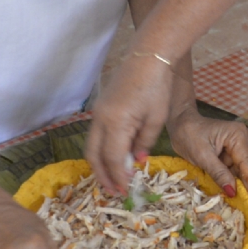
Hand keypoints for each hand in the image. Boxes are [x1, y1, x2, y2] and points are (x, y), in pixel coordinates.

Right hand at [87, 54, 174, 195]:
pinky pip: (97, 135)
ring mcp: (97, 113)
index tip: (125, 190)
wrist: (147, 57)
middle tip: (114, 191)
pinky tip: (116, 157)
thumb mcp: (156, 119)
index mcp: (115, 123)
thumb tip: (137, 161)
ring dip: (100, 164)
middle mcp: (100, 120)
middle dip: (103, 176)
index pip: (113, 158)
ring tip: (113, 178)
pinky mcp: (100, 108)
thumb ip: (145, 143)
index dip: (118, 177)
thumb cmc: (156, 86)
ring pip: (92, 146)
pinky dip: (103, 150)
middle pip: (94, 155)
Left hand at [167, 104, 247, 202]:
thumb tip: (232, 191)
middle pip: (246, 168)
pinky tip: (235, 195)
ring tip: (247, 205)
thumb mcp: (202, 156)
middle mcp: (242, 139)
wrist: (180, 124)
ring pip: (240, 171)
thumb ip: (218, 173)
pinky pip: (233, 169)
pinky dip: (231, 181)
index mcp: (237, 135)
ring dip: (240, 186)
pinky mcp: (232, 153)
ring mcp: (238, 146)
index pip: (246, 162)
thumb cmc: (188, 135)